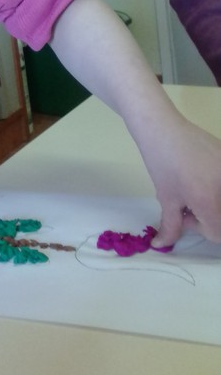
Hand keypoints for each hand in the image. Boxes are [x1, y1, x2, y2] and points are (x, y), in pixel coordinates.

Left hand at [138, 115, 220, 247]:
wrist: (163, 128)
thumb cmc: (161, 164)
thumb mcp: (166, 198)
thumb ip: (171, 227)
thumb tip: (161, 246)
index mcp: (209, 200)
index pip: (217, 233)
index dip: (199, 228)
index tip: (183, 214)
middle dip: (208, 216)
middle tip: (188, 203)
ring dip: (213, 202)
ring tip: (194, 189)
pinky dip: (216, 187)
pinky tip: (201, 176)